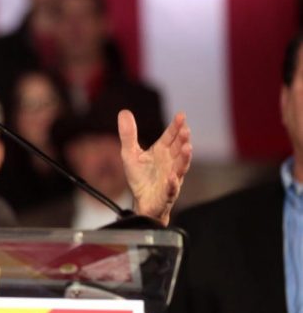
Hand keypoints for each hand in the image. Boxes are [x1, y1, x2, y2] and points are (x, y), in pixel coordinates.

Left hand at [119, 110, 191, 224]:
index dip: (176, 126)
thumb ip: (128, 135)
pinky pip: (171, 188)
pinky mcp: (167, 193)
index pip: (171, 136)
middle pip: (179, 149)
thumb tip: (124, 112)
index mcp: (162, 151)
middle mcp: (170, 162)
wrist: (142, 201)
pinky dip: (172, 183)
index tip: (181, 115)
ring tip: (188, 148)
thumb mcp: (129, 154)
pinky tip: (172, 178)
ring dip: (184, 158)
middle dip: (183, 139)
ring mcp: (172, 177)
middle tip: (185, 130)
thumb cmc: (140, 177)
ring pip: (180, 167)